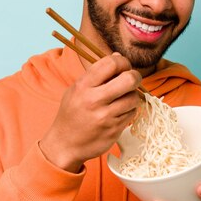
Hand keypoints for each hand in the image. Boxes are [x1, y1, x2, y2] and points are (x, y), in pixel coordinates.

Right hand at [40, 53, 141, 171]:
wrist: (64, 144)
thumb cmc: (71, 114)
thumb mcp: (76, 90)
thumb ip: (96, 74)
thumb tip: (118, 56)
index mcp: (83, 86)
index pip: (111, 63)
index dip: (122, 62)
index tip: (123, 67)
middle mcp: (94, 100)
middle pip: (129, 79)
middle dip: (135, 76)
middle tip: (132, 80)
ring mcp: (105, 116)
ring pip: (134, 98)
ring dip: (132, 96)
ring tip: (123, 98)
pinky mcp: (114, 130)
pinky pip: (132, 113)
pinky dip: (129, 110)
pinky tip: (119, 112)